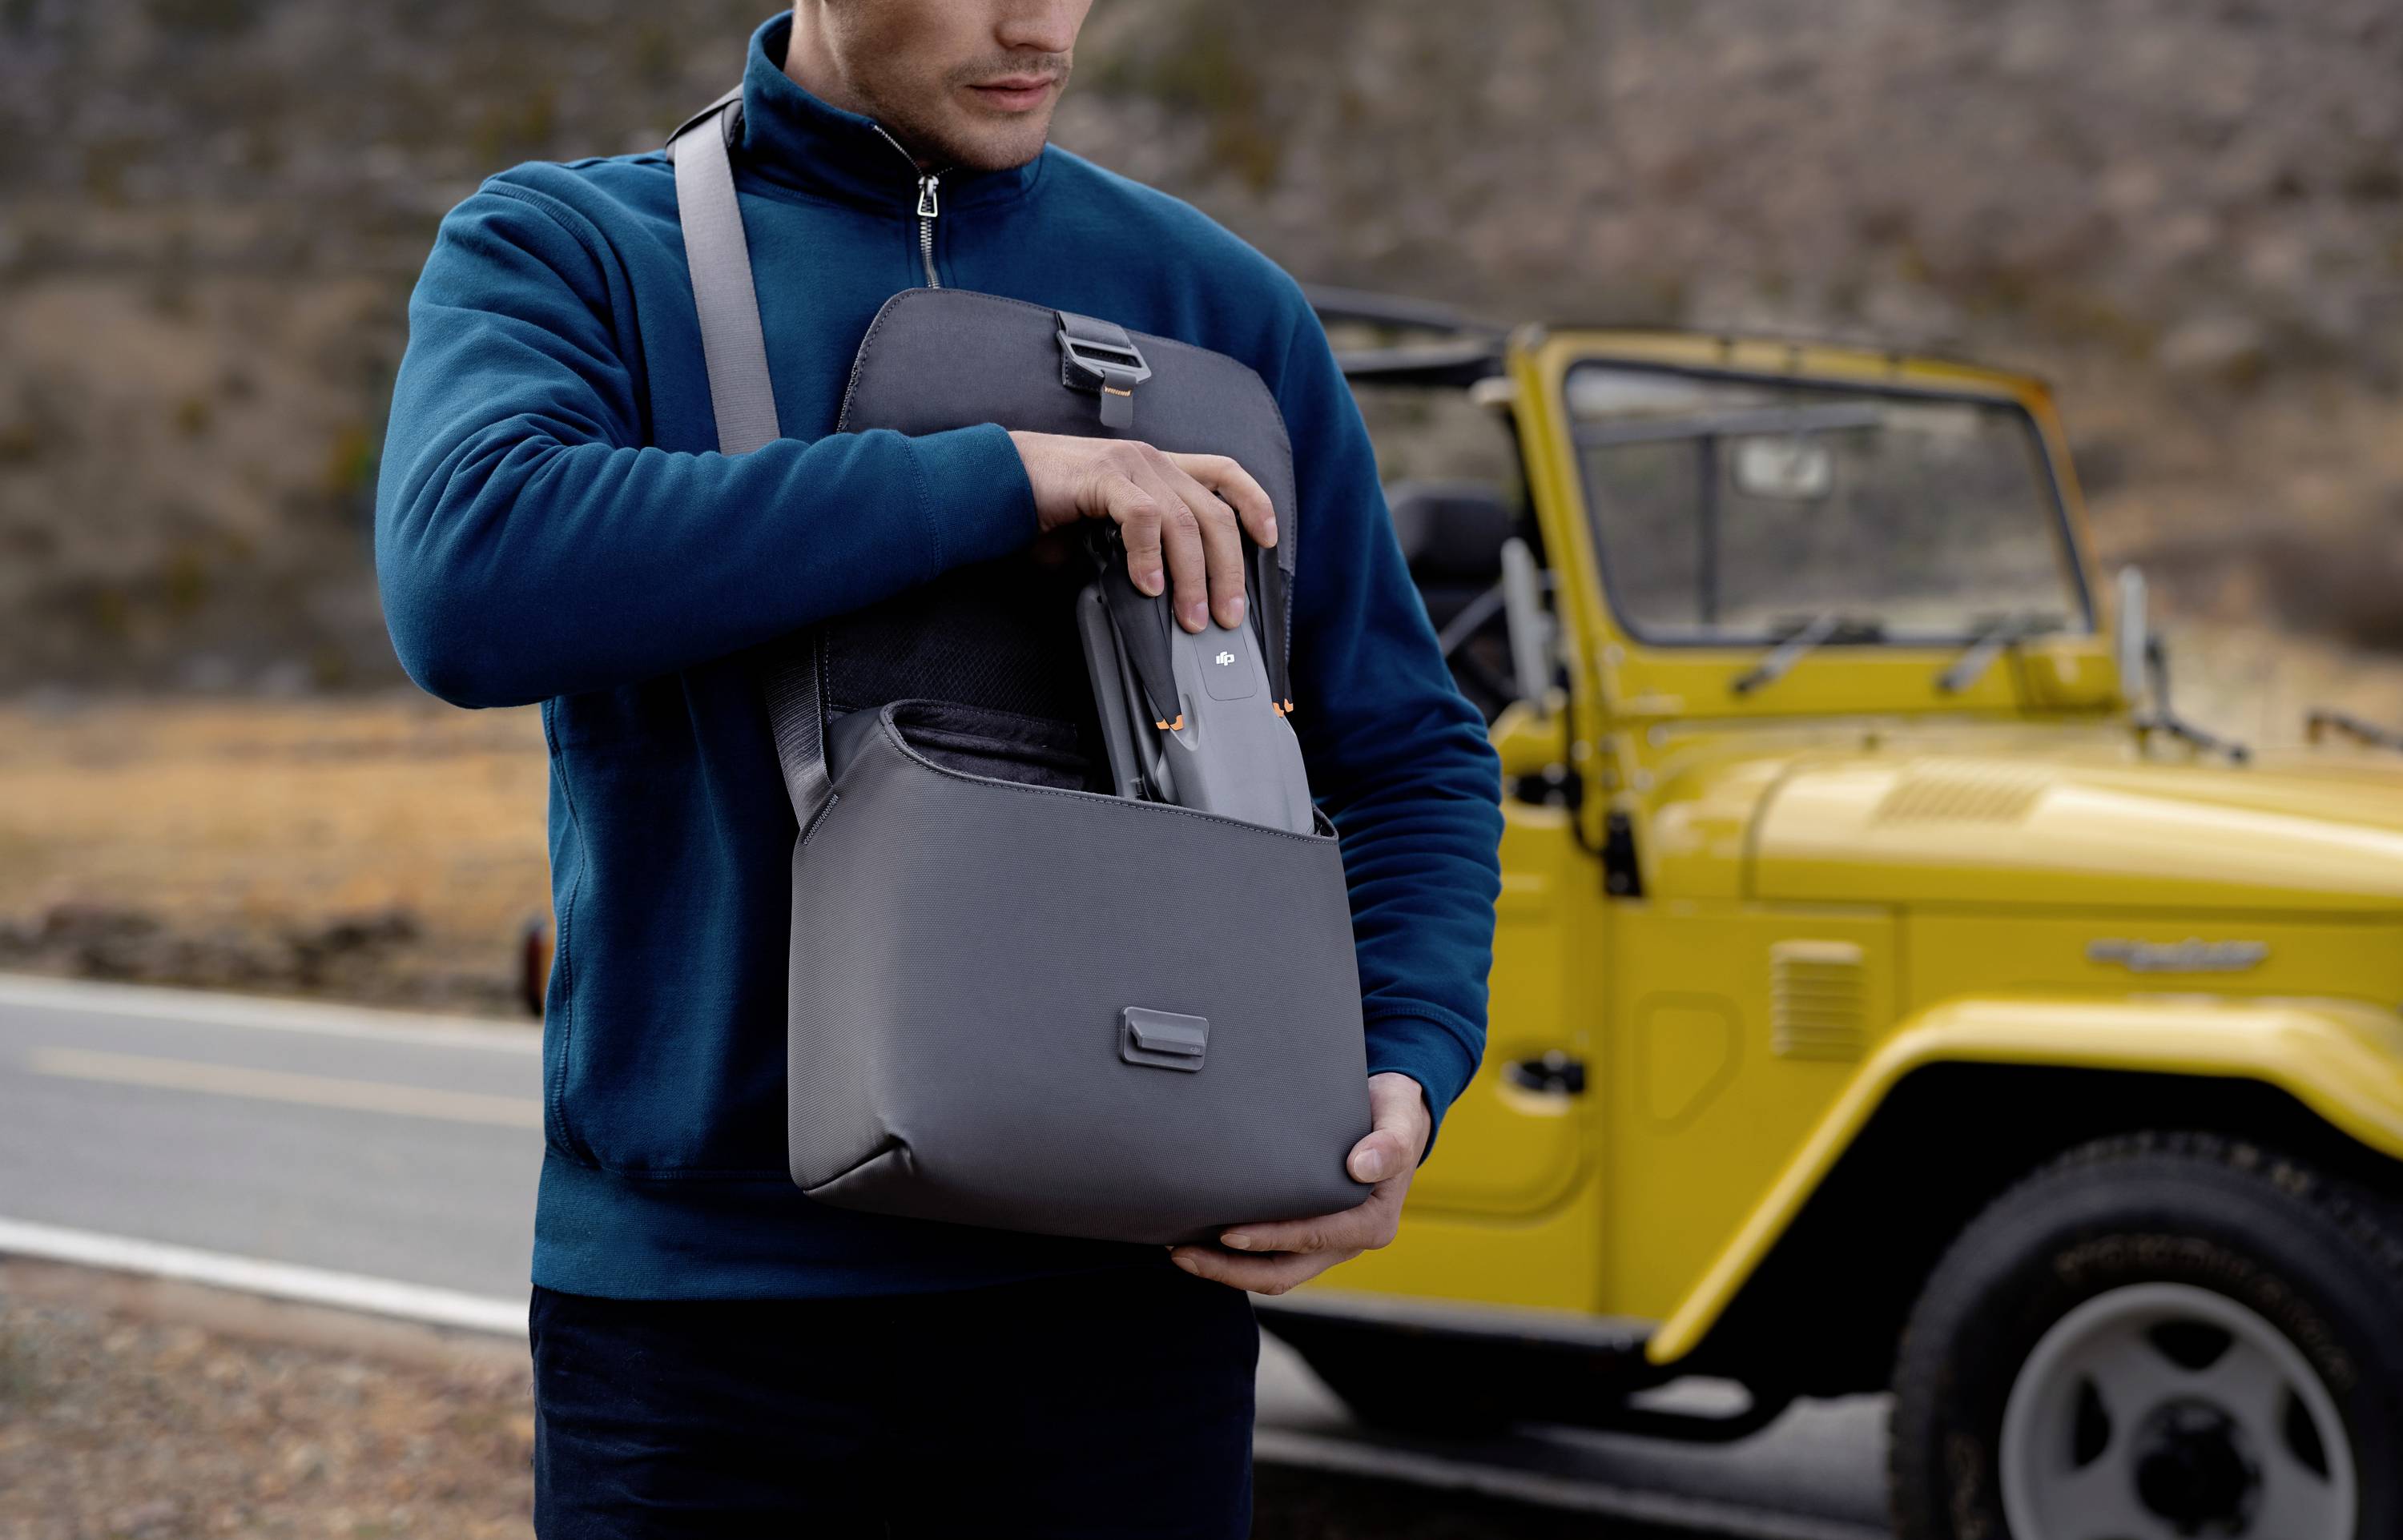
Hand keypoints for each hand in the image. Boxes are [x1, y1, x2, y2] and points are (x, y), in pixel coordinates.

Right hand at [1007, 430, 1275, 634]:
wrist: (996, 479)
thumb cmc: (1048, 505)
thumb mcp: (1107, 527)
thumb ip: (1140, 550)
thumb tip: (1167, 597)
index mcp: (1156, 466)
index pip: (1224, 471)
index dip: (1253, 502)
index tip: (1269, 538)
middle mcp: (1150, 460)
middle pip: (1214, 513)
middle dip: (1229, 570)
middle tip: (1227, 614)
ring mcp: (1128, 464)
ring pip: (1185, 521)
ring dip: (1195, 576)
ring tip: (1191, 616)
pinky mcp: (1103, 476)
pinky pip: (1144, 517)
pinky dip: (1151, 556)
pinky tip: (1148, 586)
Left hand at [1169, 1073, 1430, 1294]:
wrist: (1395, 1118)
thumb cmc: (1393, 1114)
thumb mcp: (1399, 1119)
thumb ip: (1389, 1142)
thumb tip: (1361, 1166)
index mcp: (1371, 1223)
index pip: (1313, 1238)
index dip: (1269, 1239)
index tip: (1227, 1233)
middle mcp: (1349, 1243)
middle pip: (1283, 1272)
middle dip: (1230, 1269)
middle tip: (1182, 1253)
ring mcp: (1328, 1245)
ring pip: (1272, 1273)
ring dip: (1226, 1270)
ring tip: (1181, 1252)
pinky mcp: (1309, 1237)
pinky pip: (1269, 1259)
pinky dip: (1235, 1257)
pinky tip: (1201, 1240)